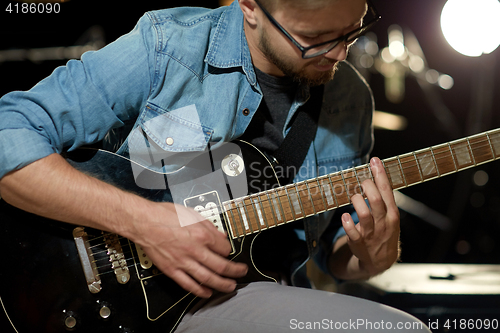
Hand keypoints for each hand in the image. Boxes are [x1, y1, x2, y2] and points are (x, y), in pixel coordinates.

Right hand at [132, 202, 247, 297]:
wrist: (143, 222)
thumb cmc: (164, 215)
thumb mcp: (192, 214)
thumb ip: (209, 226)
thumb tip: (220, 236)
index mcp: (201, 234)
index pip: (224, 247)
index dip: (230, 250)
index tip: (229, 252)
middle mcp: (194, 250)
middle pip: (221, 265)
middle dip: (234, 271)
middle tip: (241, 273)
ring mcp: (183, 262)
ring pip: (207, 278)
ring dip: (222, 284)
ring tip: (230, 287)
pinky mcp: (172, 270)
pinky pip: (188, 284)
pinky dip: (199, 290)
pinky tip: (207, 293)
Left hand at [341, 157, 399, 276]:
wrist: (381, 260)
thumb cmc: (384, 231)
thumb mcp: (390, 216)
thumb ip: (383, 198)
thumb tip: (374, 175)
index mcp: (392, 214)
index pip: (387, 192)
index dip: (380, 175)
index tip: (374, 161)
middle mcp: (383, 223)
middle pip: (376, 201)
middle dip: (368, 187)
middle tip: (362, 181)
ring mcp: (371, 233)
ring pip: (364, 215)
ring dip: (357, 202)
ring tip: (354, 196)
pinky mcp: (358, 242)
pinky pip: (352, 232)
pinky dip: (347, 223)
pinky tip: (345, 216)